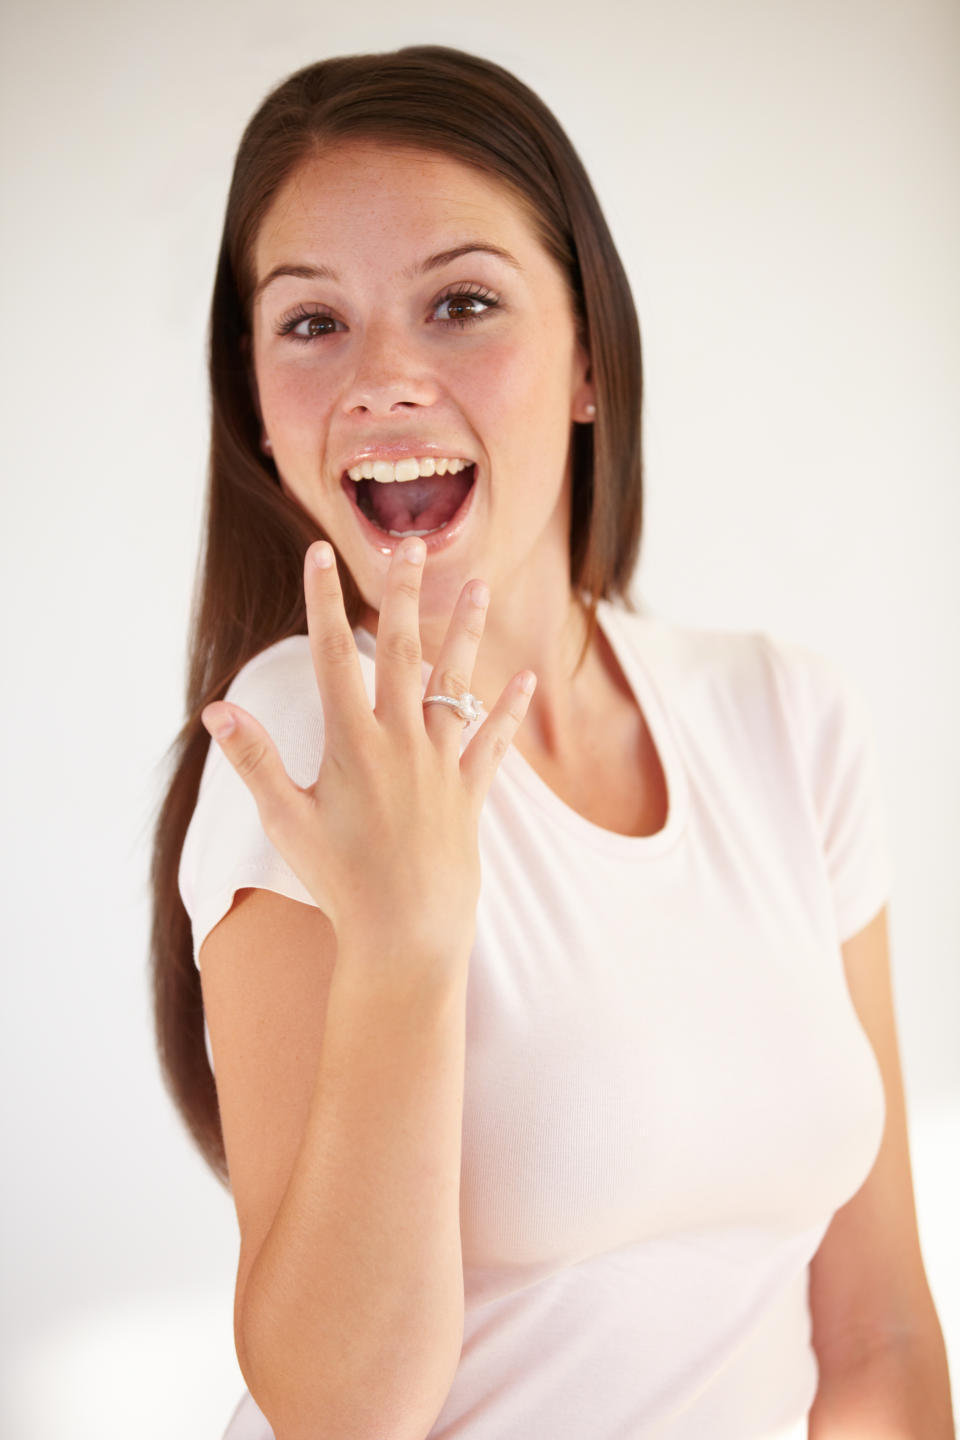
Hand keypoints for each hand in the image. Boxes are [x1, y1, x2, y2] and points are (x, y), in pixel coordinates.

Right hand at [200, 537, 536, 957]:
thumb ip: (254, 760)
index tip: (319, 553)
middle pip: (402, 651)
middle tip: (414, 545)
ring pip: (455, 683)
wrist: (406, 931)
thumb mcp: (287, 820)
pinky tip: (525, 680)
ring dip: (467, 632)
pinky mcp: (469, 791)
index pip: (330, 656)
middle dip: (405, 594)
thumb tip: (216, 709)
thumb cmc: (339, 881)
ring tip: (480, 587)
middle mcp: (400, 741)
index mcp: (352, 743)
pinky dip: (508, 710)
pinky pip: (493, 741)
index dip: (323, 601)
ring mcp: (440, 763)